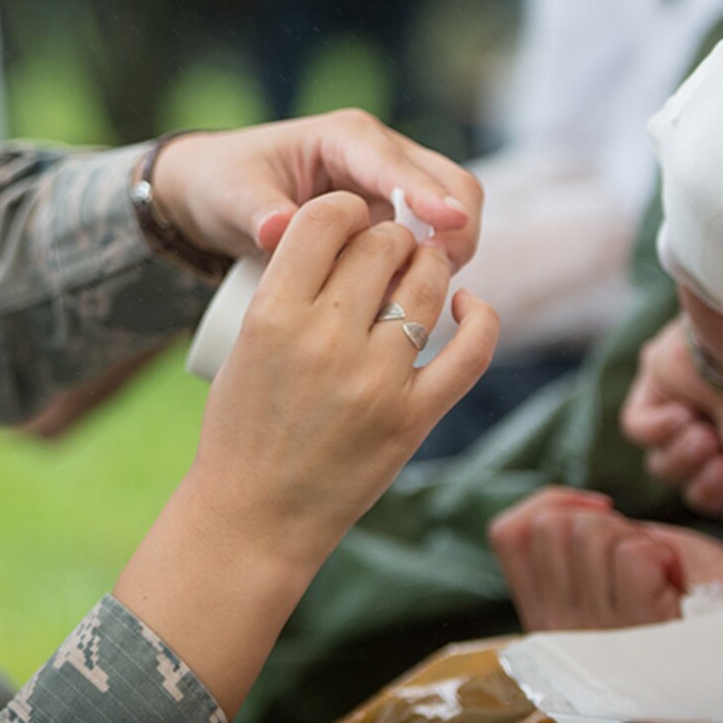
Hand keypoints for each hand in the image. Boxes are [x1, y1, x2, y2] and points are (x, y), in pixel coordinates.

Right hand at [113, 193, 497, 716]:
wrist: (255, 513)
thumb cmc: (243, 426)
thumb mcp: (246, 343)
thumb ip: (291, 290)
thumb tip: (350, 238)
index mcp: (272, 313)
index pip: (325, 218)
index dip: (344, 208)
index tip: (349, 221)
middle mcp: (325, 338)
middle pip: (381, 243)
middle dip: (388, 236)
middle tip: (384, 251)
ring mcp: (374, 378)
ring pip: (427, 284)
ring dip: (429, 265)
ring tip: (421, 271)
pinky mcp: (414, 416)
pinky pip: (471, 349)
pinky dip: (479, 316)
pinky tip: (468, 303)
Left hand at [149, 111, 481, 269]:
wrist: (216, 192)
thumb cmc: (224, 183)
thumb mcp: (232, 196)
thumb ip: (258, 212)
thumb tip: (278, 230)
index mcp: (344, 137)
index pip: (396, 164)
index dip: (426, 193)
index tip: (451, 222)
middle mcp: (379, 155)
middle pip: (450, 181)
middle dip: (457, 225)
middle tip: (441, 273)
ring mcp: (392, 187)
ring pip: (453, 212)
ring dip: (450, 248)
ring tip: (423, 289)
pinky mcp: (393, 218)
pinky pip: (432, 239)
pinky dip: (432, 264)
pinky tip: (411, 295)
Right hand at [490, 487, 722, 630]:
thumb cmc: (686, 598)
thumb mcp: (611, 570)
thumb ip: (576, 546)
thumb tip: (563, 504)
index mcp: (542, 610)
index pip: (506, 532)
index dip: (550, 503)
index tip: (597, 513)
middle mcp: (556, 626)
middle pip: (551, 526)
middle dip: (603, 522)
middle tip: (638, 553)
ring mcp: (592, 633)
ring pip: (590, 535)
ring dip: (636, 540)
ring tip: (660, 573)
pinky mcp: (634, 632)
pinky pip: (631, 556)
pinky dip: (661, 556)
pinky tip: (673, 584)